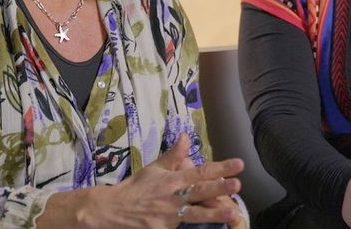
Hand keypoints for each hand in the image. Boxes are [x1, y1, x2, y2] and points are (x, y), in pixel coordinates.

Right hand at [72, 134, 243, 227]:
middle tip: (238, 184)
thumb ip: (174, 155)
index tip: (238, 164)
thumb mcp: (154, 168)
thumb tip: (187, 135)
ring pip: (195, 214)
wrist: (111, 210)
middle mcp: (172, 196)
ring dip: (214, 213)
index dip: (220, 167)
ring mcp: (167, 215)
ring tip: (233, 212)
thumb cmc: (136, 188)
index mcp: (172, 179)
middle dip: (219, 187)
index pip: (200, 171)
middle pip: (199, 191)